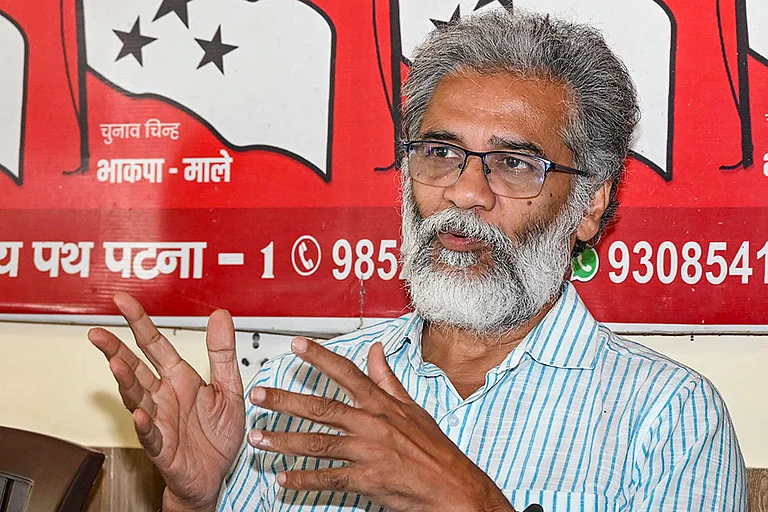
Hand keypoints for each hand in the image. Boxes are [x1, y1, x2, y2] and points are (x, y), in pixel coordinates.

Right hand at [88, 294, 244, 510]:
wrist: (217, 474)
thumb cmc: (217, 434)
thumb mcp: (229, 387)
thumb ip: (222, 352)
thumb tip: (220, 314)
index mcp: (179, 378)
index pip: (155, 344)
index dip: (139, 322)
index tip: (122, 301)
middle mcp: (164, 396)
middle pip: (134, 368)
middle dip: (115, 349)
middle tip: (97, 333)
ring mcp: (159, 420)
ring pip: (136, 397)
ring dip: (125, 381)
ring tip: (115, 363)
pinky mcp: (162, 447)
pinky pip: (150, 434)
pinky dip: (144, 424)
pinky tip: (139, 414)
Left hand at [247, 337, 513, 511]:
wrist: (453, 487)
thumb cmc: (434, 449)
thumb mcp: (413, 408)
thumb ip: (388, 379)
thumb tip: (375, 351)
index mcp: (382, 404)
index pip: (347, 373)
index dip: (320, 357)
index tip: (296, 345)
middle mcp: (372, 424)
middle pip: (321, 408)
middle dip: (285, 401)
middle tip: (258, 395)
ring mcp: (368, 452)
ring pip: (318, 443)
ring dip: (284, 441)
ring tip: (259, 438)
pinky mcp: (367, 480)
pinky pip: (328, 478)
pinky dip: (304, 480)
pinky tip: (284, 480)